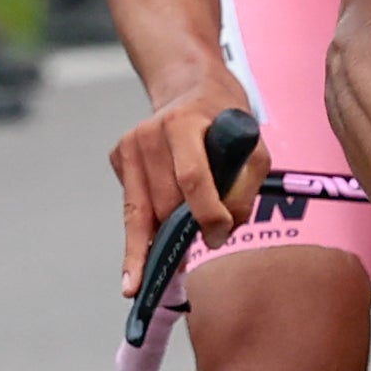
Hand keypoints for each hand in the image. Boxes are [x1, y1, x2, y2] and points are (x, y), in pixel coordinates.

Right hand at [110, 73, 261, 286]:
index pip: (191, 178)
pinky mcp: (118, 158)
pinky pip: (133, 206)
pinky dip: (144, 227)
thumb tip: (226, 227)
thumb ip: (247, 185)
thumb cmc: (223, 119)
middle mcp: (148, 135)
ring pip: (139, 213)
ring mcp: (128, 147)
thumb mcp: (252, 144)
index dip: (206, 213)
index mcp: (183, 124)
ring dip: (148, 249)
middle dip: (181, 234)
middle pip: (163, 203)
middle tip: (199, 249)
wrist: (187, 87)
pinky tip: (153, 239)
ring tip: (145, 283)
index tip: (219, 237)